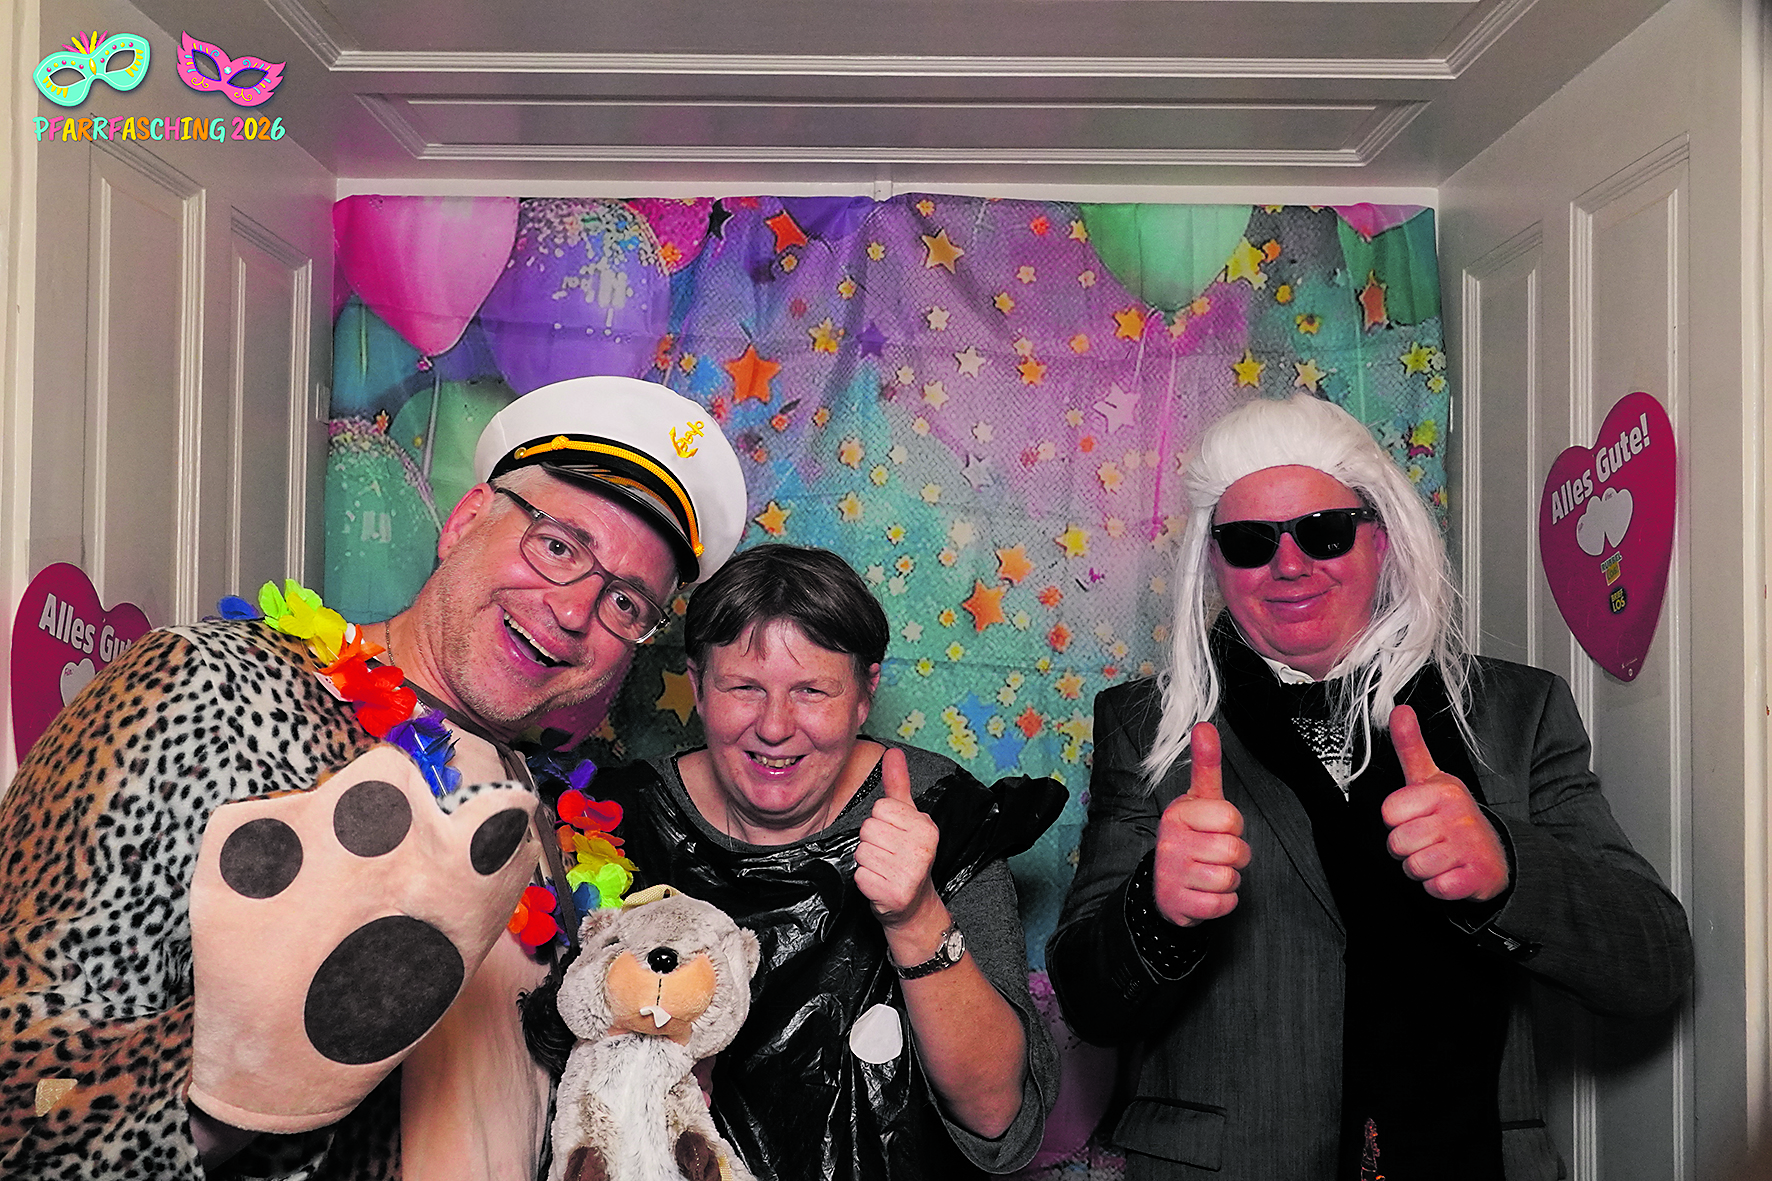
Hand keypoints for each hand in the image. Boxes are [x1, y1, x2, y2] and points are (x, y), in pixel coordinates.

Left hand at [854, 748, 940, 929]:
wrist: (914, 905)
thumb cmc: (908, 856)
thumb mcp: (908, 818)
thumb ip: (898, 784)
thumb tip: (893, 752)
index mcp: (927, 827)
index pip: (880, 809)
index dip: (880, 822)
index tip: (894, 836)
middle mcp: (922, 849)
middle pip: (868, 829)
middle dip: (872, 842)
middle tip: (888, 855)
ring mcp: (909, 873)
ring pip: (862, 851)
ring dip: (867, 862)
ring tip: (885, 869)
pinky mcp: (893, 894)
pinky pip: (860, 875)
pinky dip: (865, 881)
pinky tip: (881, 883)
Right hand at [1152, 723, 1250, 926]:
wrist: (1164, 884)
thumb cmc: (1191, 836)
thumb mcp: (1199, 800)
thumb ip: (1206, 764)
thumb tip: (1204, 726)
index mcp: (1178, 813)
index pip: (1231, 818)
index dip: (1233, 826)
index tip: (1218, 828)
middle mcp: (1171, 842)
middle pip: (1234, 850)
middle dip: (1236, 856)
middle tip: (1217, 854)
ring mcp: (1171, 874)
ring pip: (1229, 878)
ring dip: (1229, 880)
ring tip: (1210, 872)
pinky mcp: (1177, 903)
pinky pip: (1221, 904)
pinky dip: (1222, 902)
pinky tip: (1206, 892)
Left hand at [1382, 705, 1508, 901]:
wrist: (1494, 855)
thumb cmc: (1453, 816)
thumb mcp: (1431, 778)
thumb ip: (1410, 746)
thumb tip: (1399, 710)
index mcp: (1442, 791)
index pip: (1389, 812)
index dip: (1396, 820)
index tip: (1415, 818)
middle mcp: (1456, 816)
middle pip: (1397, 842)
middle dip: (1406, 849)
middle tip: (1428, 841)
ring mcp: (1468, 847)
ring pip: (1414, 866)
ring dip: (1421, 869)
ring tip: (1439, 857)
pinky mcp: (1475, 877)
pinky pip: (1435, 887)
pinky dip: (1438, 887)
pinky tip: (1451, 873)